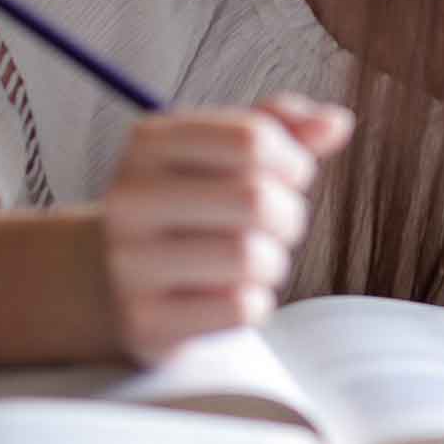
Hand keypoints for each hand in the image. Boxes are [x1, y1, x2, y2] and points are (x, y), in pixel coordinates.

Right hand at [99, 93, 354, 363]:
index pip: (252, 139)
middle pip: (256, 199)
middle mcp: (131, 199)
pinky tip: (229, 294)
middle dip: (288, 215)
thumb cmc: (187, 206)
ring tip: (253, 260)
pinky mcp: (145, 321)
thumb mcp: (220, 153)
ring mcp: (130, 263)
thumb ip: (281, 127)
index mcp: (149, 142)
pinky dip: (255, 303)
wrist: (107, 278)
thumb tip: (336, 122)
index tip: (289, 175)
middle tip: (277, 225)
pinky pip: (240, 309)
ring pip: (250, 258)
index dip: (293, 160)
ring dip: (273, 261)